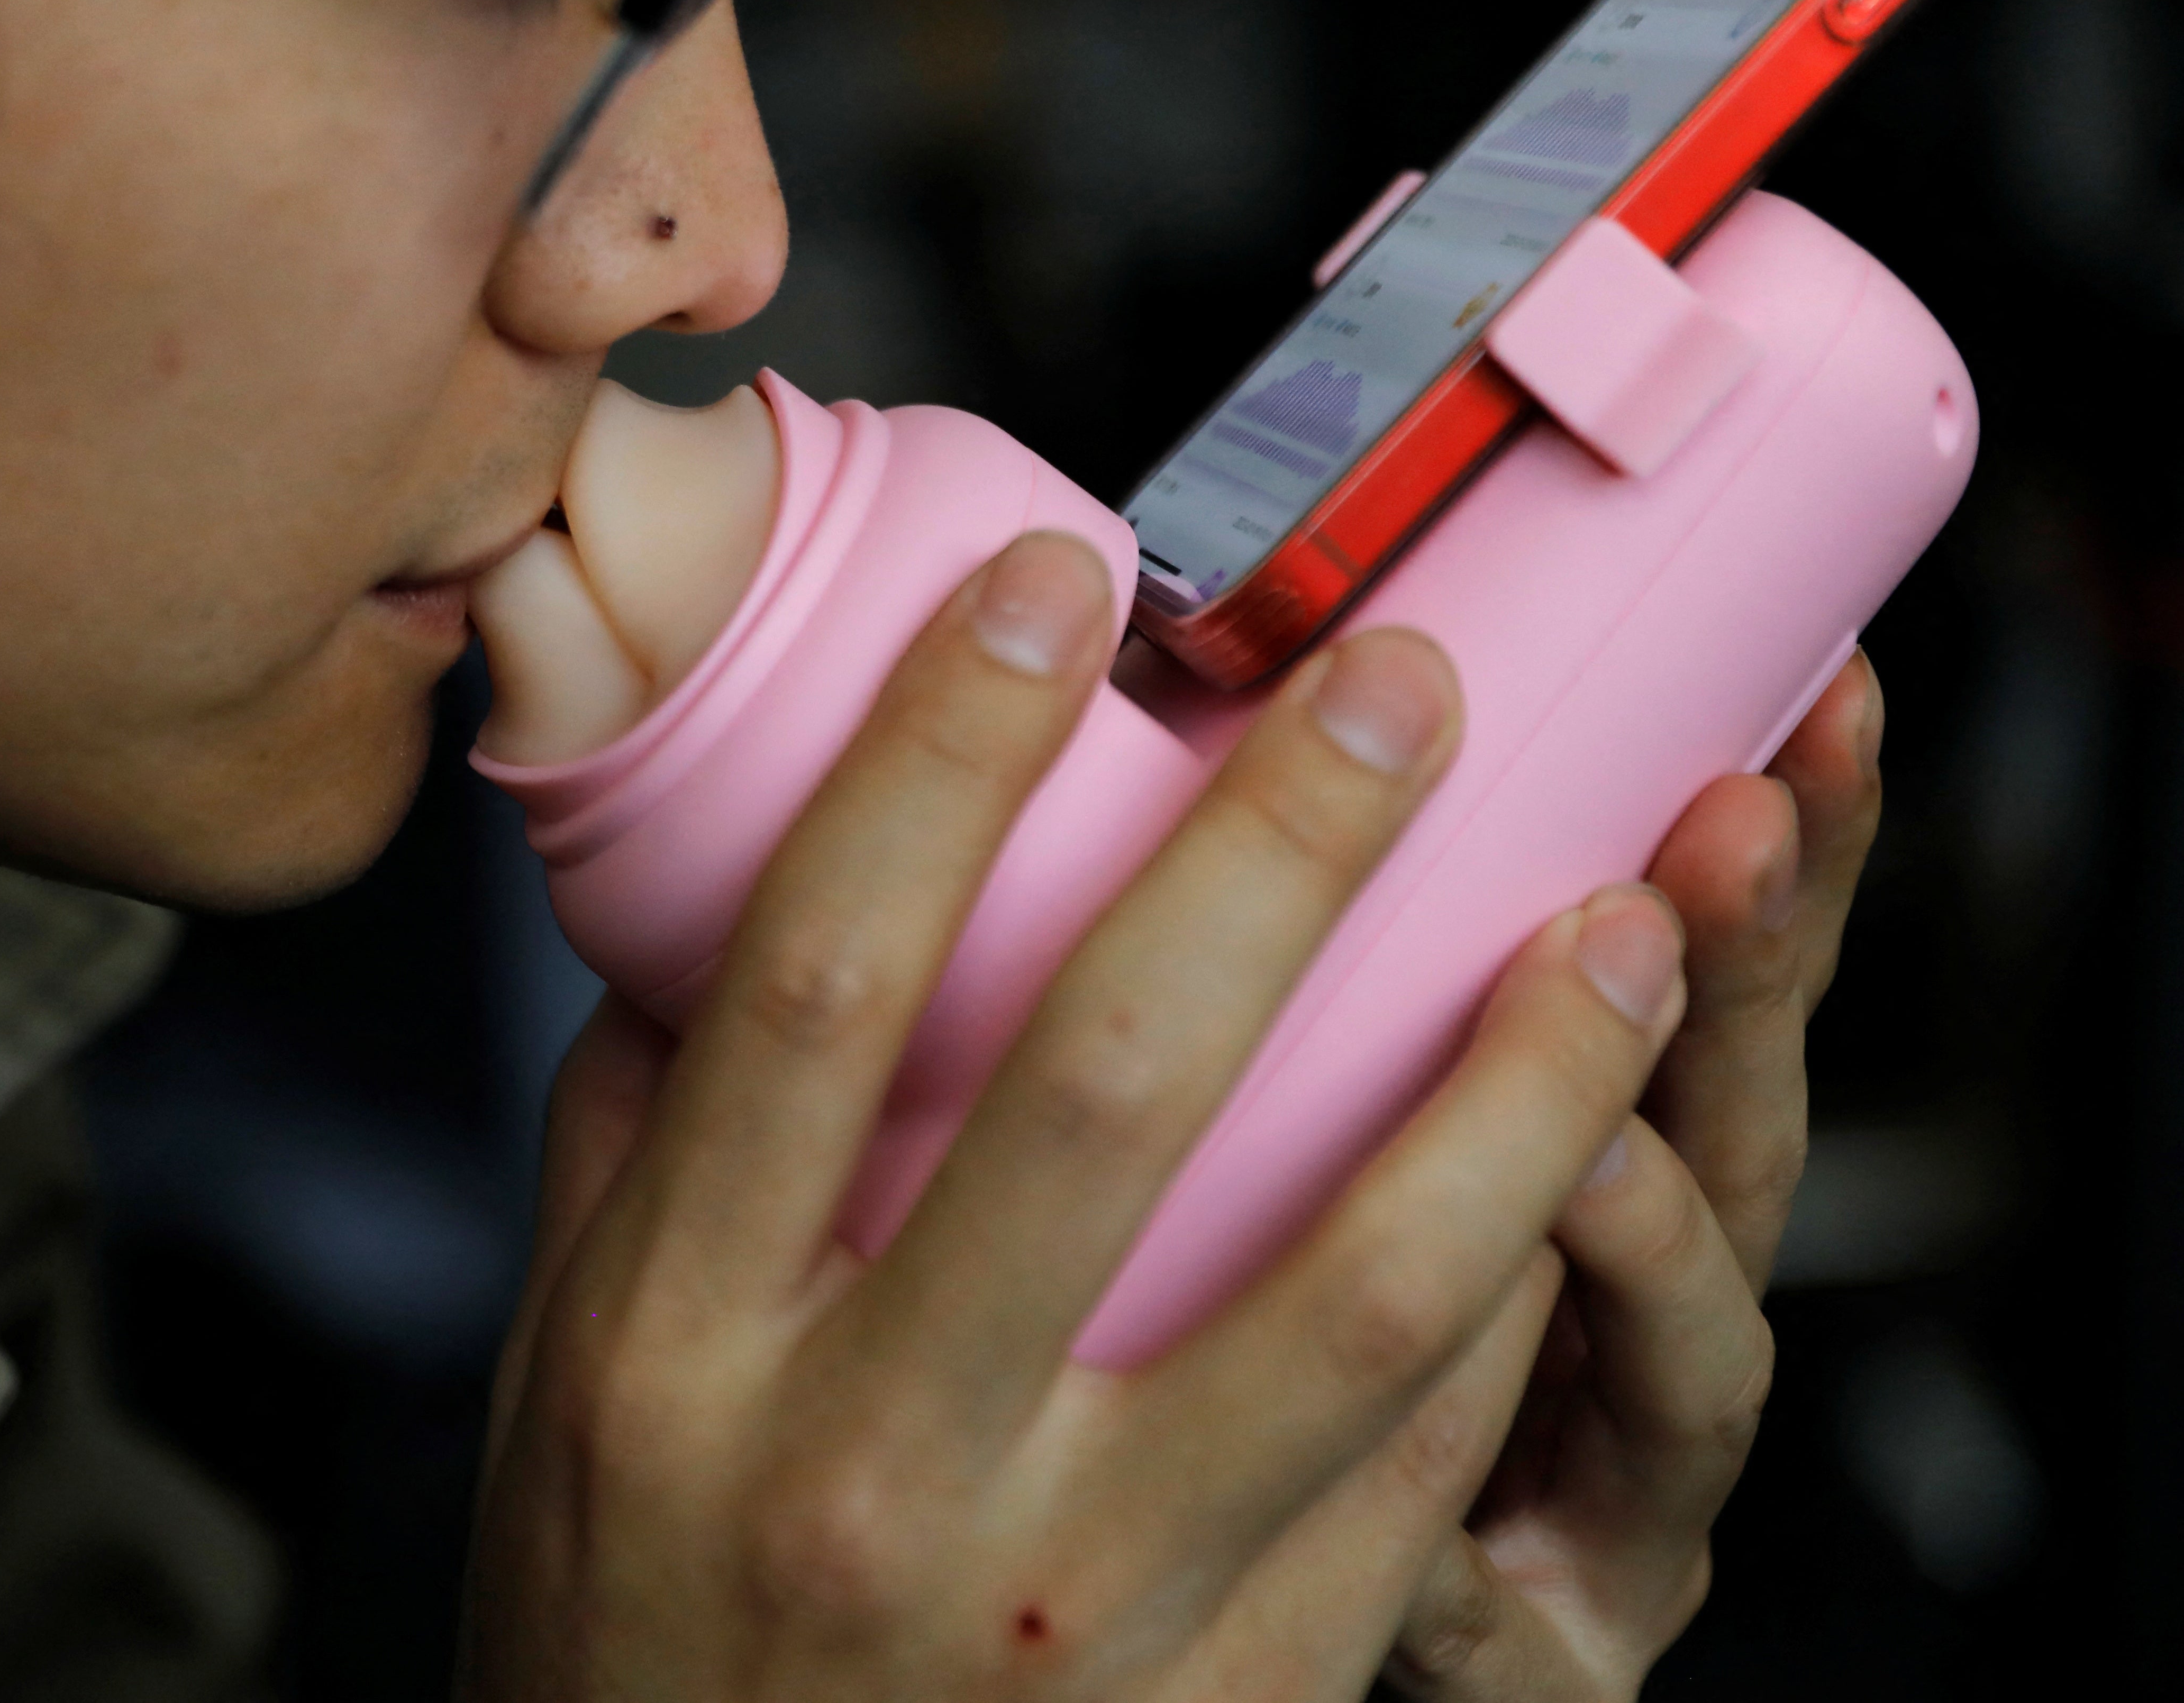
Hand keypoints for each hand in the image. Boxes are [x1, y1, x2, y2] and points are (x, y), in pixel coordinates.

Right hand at [460, 533, 1692, 1700]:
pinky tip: (1590, 1165)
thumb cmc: (626, 1656)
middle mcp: (867, 1459)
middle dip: (1282, 852)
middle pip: (1108, 1086)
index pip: (814, 983)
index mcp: (676, 1347)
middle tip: (1402, 681)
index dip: (942, 759)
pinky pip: (1408, 1474)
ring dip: (1513, 1077)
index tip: (1056, 587)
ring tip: (1622, 910)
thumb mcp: (561, 1403)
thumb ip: (635, 1161)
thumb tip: (700, 925)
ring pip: (1347, 1290)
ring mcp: (1060, 1600)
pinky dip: (1518, 1302)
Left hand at [1370, 655, 1884, 1698]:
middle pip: (1737, 1143)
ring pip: (1690, 1370)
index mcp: (1605, 1202)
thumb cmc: (1291, 1385)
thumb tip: (1272, 778)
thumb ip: (1336, 1029)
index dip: (1783, 861)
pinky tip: (1427, 1538)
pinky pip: (1511, 1620)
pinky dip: (1468, 1572)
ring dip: (1650, 1244)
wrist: (1267, 1636)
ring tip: (1595, 1155)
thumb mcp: (1324, 1171)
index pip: (1708, 996)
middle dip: (1745, 982)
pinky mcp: (1550, 1668)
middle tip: (1731, 829)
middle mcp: (1641, 1341)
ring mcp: (1618, 1511)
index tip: (1814, 693)